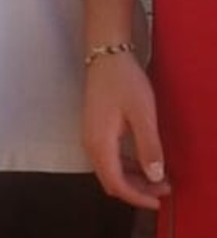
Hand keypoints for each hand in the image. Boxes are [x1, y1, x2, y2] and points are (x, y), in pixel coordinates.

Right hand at [82, 52, 169, 209]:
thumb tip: (155, 176)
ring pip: (108, 171)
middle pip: (110, 180)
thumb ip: (149, 147)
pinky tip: (142, 162)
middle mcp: (90, 142)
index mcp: (99, 142)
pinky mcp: (94, 129)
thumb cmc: (123, 82)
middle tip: (163, 189)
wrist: (106, 55)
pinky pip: (108, 158)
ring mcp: (90, 135)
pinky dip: (126, 167)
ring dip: (132, 180)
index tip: (158, 199)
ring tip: (157, 177)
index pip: (116, 183)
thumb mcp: (143, 114)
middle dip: (136, 191)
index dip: (137, 197)